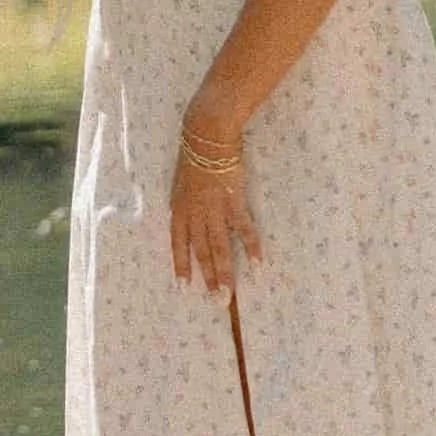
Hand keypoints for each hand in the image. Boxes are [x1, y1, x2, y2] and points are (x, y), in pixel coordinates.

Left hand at [169, 119, 261, 296]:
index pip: (178, 243)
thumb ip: (186, 201)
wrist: (207, 135)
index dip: (181, 265)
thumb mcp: (181, 181)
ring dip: (225, 272)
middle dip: (208, 278)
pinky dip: (251, 247)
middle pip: (201, 252)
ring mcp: (214, 210)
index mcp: (179, 208)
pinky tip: (258, 264)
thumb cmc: (194, 153)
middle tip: (215, 300)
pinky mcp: (233, 202)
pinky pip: (243, 230)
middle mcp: (194, 214)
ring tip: (230, 293)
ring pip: (219, 247)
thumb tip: (190, 216)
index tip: (183, 287)